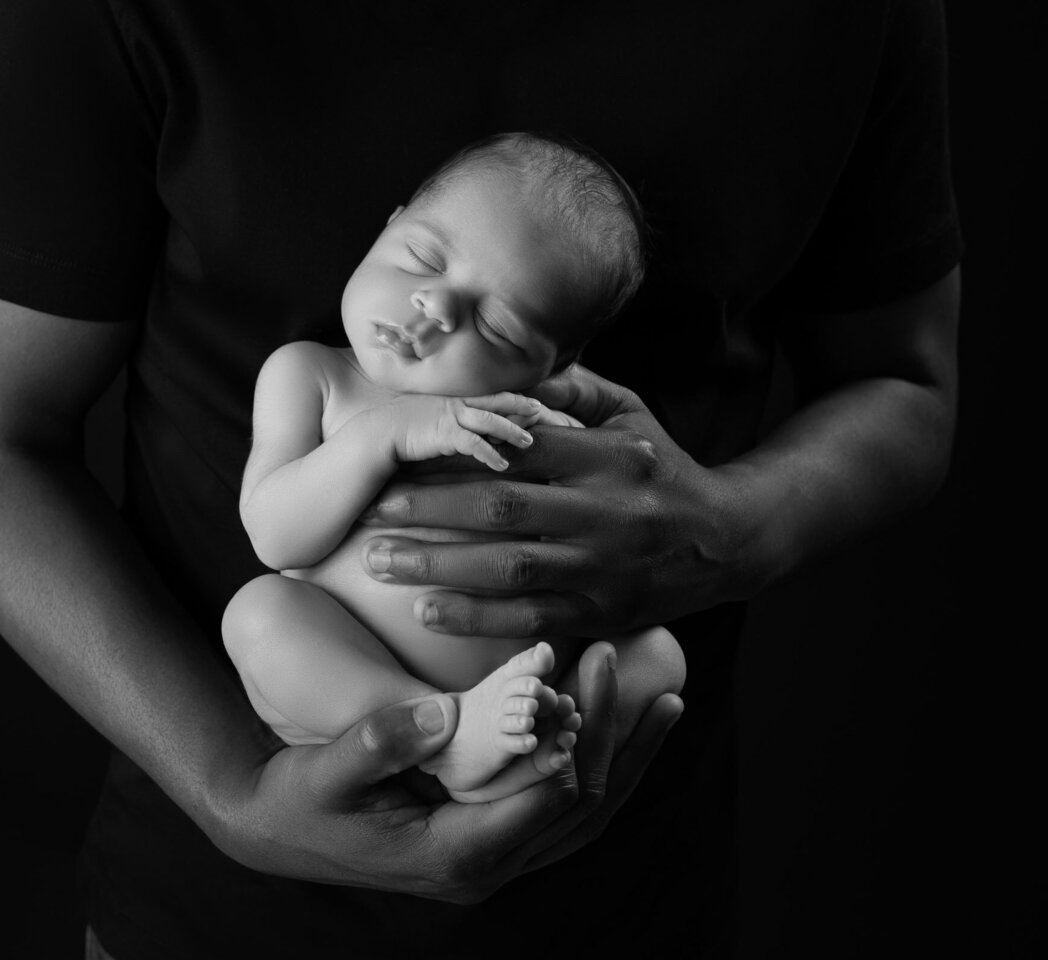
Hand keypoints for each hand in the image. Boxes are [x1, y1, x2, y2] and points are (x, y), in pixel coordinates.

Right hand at [205, 642, 682, 901]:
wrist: (276, 834)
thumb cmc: (301, 802)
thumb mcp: (326, 772)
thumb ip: (377, 743)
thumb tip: (440, 712)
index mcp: (454, 853)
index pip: (542, 799)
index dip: (574, 738)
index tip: (585, 673)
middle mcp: (486, 868)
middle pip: (579, 809)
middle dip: (613, 738)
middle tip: (629, 670)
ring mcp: (493, 861)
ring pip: (583, 819)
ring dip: (624, 761)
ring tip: (663, 704)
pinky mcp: (490, 843)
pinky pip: (560, 814)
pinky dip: (596, 773)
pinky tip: (613, 733)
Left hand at [360, 365, 763, 636]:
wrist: (728, 540)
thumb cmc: (662, 467)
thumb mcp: (628, 411)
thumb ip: (568, 390)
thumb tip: (502, 376)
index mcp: (606, 455)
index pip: (518, 450)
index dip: (454, 454)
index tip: (397, 456)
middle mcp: (604, 510)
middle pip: (503, 510)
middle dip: (428, 513)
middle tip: (366, 514)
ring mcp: (603, 566)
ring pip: (510, 568)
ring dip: (438, 567)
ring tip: (377, 563)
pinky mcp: (603, 612)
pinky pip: (533, 618)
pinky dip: (479, 619)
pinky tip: (427, 613)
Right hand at [382, 392, 540, 470]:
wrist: (378, 432)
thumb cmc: (399, 427)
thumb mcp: (427, 416)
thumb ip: (444, 418)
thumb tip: (457, 430)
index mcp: (453, 399)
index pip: (488, 396)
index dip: (510, 398)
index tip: (530, 401)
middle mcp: (455, 404)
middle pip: (495, 402)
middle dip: (519, 405)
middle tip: (541, 410)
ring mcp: (450, 417)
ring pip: (490, 421)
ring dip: (512, 431)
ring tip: (529, 442)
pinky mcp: (444, 435)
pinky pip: (474, 444)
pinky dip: (491, 454)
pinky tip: (502, 464)